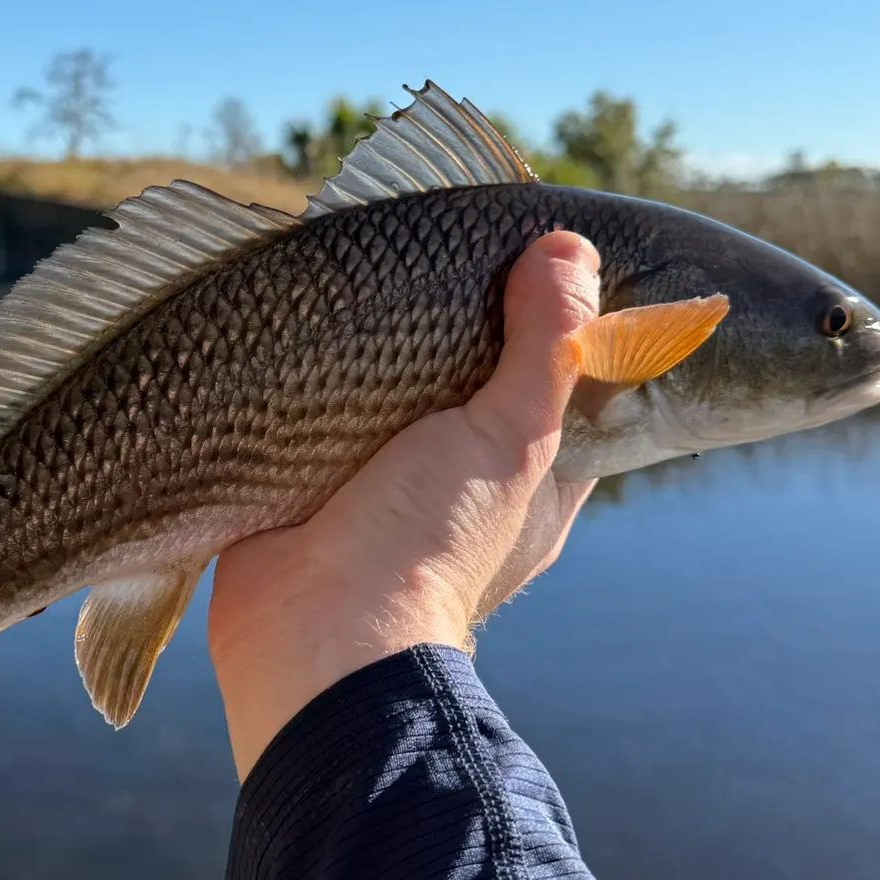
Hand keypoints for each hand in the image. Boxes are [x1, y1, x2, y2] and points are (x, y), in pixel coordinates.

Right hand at [208, 230, 601, 778]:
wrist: (309, 629)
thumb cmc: (428, 545)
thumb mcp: (508, 440)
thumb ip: (545, 349)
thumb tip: (570, 249)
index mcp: (534, 482)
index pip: (568, 390)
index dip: (564, 327)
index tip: (542, 261)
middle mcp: (467, 483)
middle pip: (480, 384)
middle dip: (464, 327)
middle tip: (447, 255)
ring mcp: (390, 483)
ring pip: (403, 394)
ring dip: (390, 348)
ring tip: (380, 273)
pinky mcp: (319, 477)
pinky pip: (332, 410)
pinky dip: (328, 374)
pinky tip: (321, 321)